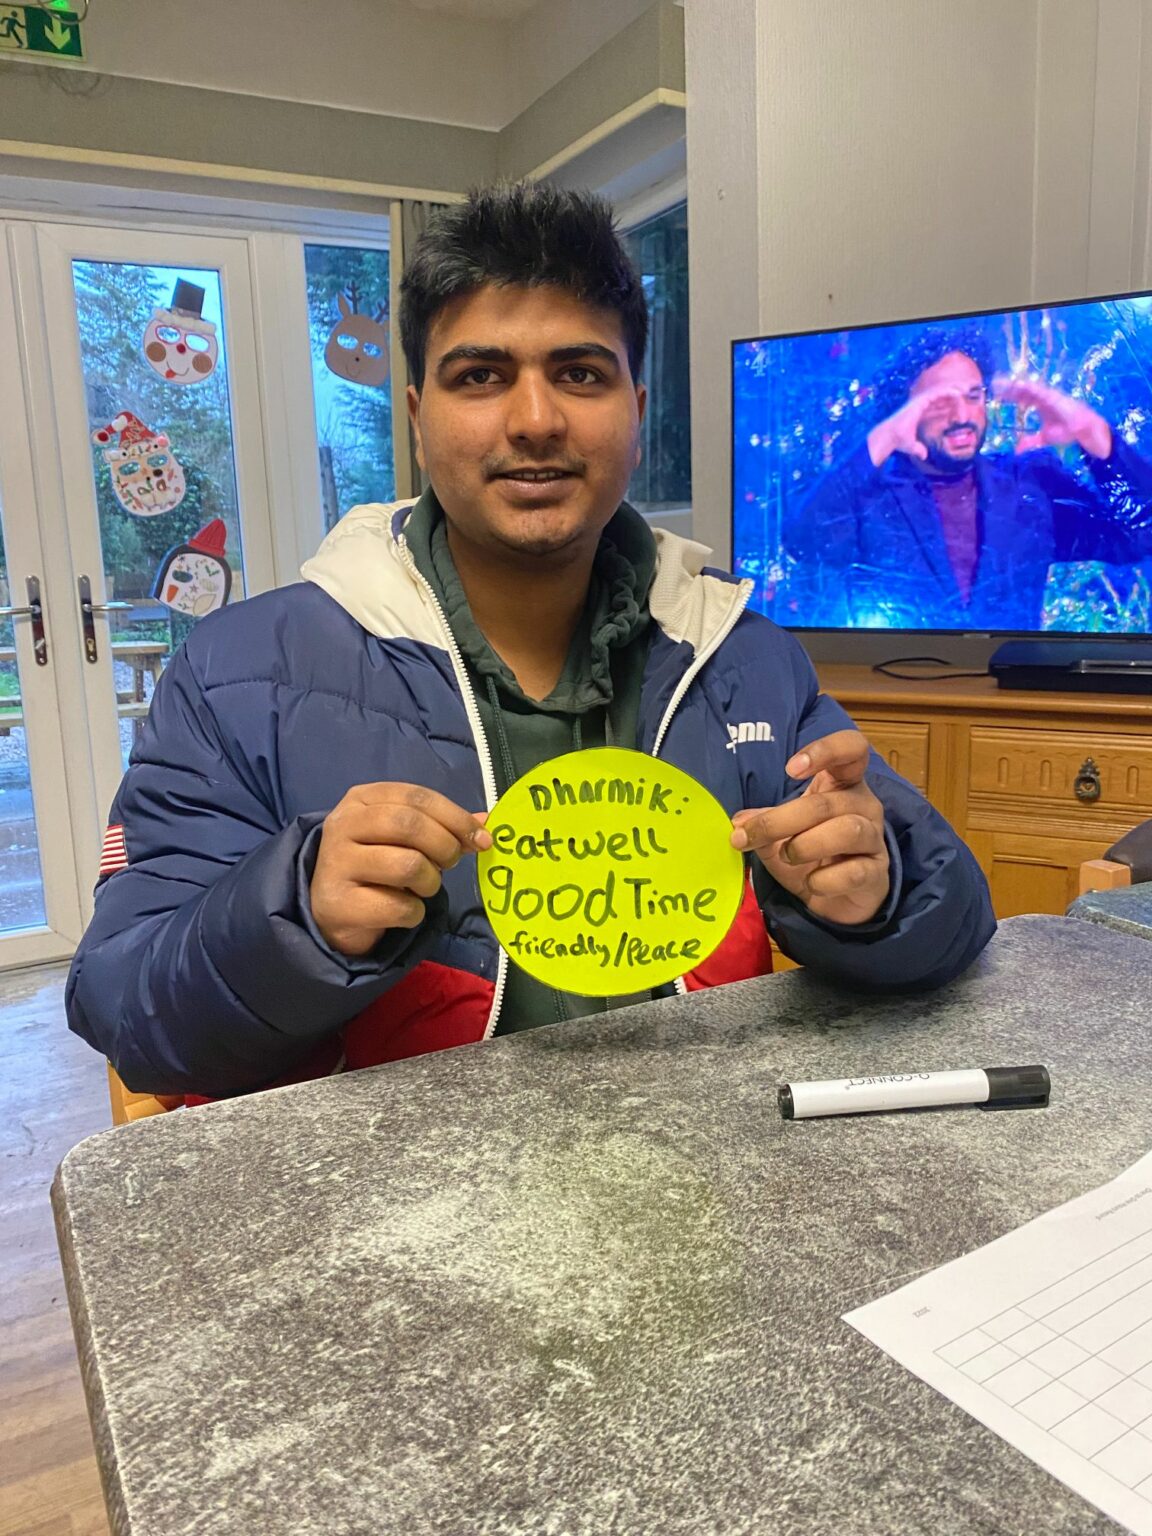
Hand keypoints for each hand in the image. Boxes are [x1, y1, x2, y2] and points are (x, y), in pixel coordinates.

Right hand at [311, 783, 491, 956]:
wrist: (331, 909)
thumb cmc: (375, 864)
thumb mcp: (403, 837)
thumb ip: (442, 826)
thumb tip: (487, 823)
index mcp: (361, 799)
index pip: (416, 796)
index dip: (455, 817)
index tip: (481, 839)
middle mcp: (343, 825)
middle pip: (411, 826)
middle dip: (445, 846)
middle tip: (451, 863)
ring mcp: (336, 864)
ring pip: (408, 866)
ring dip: (430, 882)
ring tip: (423, 887)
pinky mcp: (339, 904)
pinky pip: (398, 906)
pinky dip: (414, 913)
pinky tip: (404, 910)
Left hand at [730, 729, 889, 924]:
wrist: (837, 897)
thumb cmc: (811, 854)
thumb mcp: (781, 834)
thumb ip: (763, 822)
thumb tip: (739, 823)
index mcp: (843, 783)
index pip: (852, 749)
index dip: (826, 750)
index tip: (791, 769)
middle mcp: (864, 805)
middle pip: (827, 803)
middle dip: (780, 820)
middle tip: (747, 836)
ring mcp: (874, 839)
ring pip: (847, 831)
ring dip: (805, 845)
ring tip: (787, 855)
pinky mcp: (877, 873)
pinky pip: (854, 872)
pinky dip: (824, 880)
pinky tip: (811, 882)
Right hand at [866, 386, 972, 466]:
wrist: (890, 438)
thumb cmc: (898, 442)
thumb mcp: (912, 447)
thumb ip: (919, 450)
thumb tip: (924, 456)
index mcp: (920, 410)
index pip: (938, 401)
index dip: (950, 399)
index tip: (961, 400)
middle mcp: (921, 403)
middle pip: (942, 392)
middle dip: (956, 389)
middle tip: (970, 389)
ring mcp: (921, 400)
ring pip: (942, 389)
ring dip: (956, 387)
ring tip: (968, 388)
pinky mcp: (921, 401)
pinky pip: (938, 392)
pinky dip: (949, 391)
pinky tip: (959, 393)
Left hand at [993, 374, 1111, 459]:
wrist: (1085, 431)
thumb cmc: (1068, 431)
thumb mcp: (1044, 438)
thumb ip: (1031, 442)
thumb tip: (1017, 450)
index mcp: (1041, 405)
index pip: (1023, 397)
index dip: (1010, 394)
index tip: (997, 393)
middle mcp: (1044, 397)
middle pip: (1024, 390)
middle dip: (1010, 387)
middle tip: (995, 384)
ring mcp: (1050, 396)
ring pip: (1030, 388)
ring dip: (1017, 385)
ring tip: (1003, 382)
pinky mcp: (1055, 398)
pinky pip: (1041, 391)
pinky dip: (1030, 388)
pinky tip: (1019, 385)